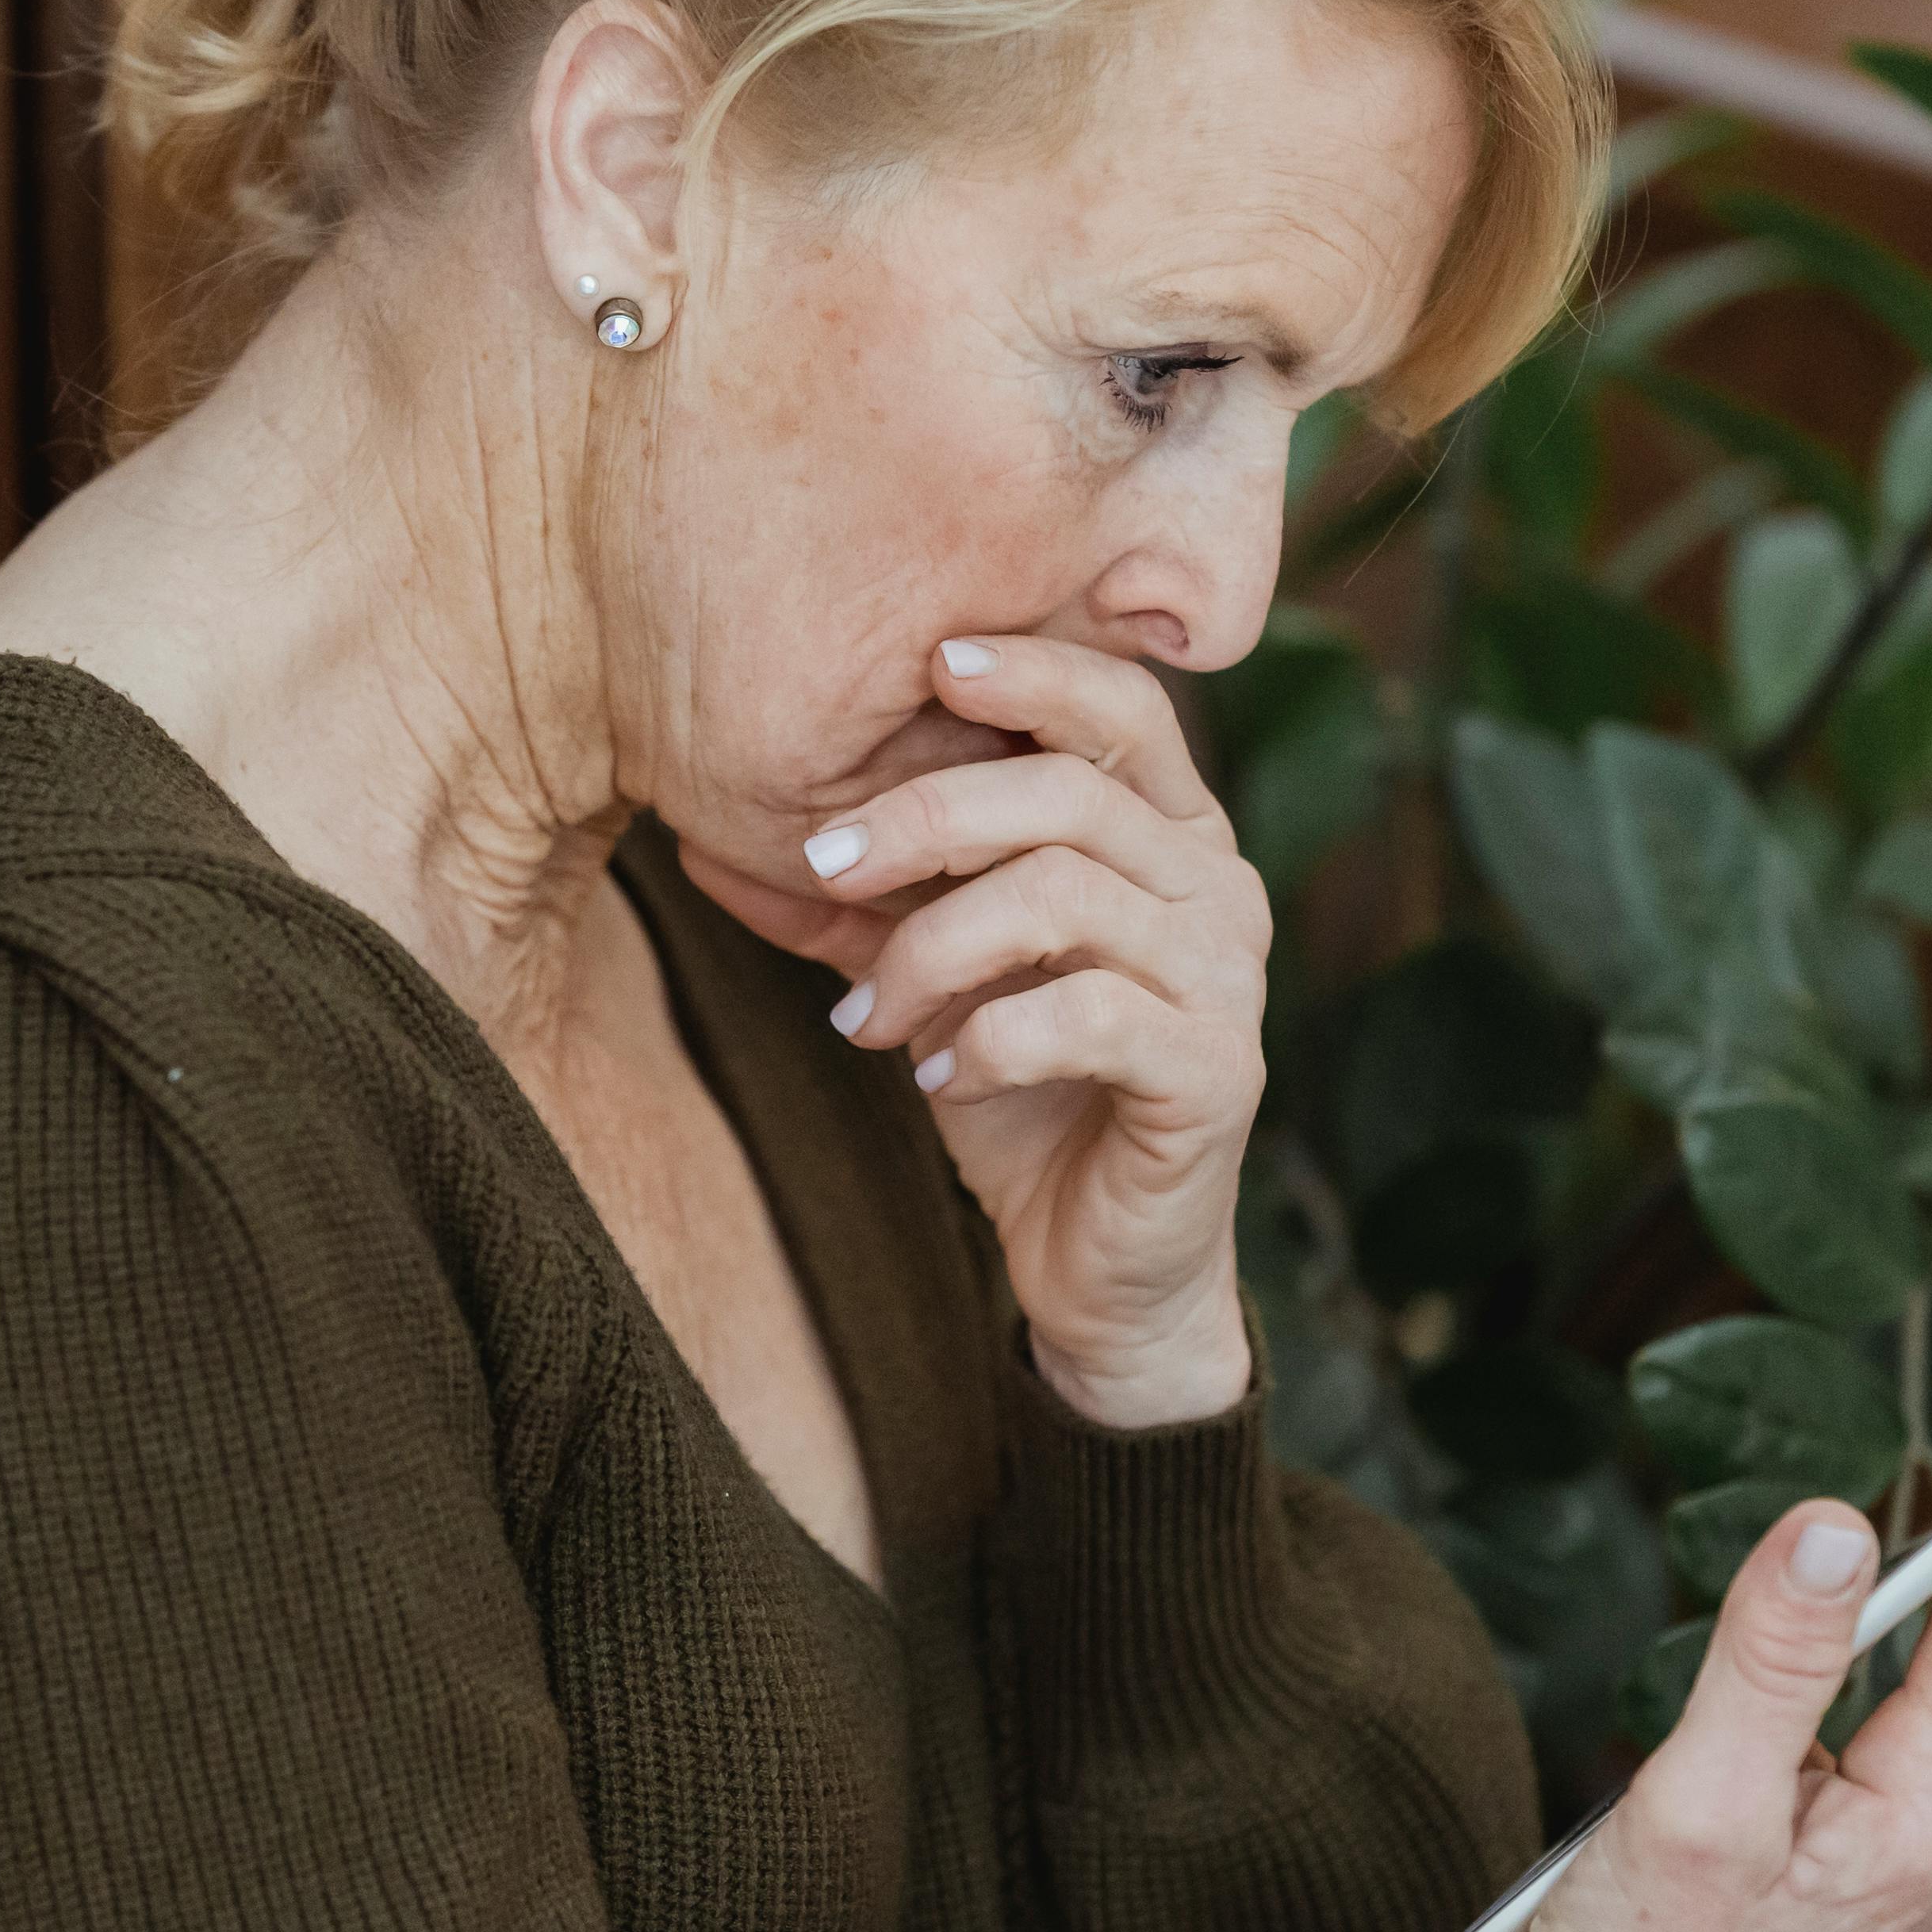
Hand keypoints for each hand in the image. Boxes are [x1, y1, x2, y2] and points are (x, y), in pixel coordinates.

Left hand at [674, 634, 1268, 1427]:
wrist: (1101, 1266)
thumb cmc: (1022, 1099)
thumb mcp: (926, 981)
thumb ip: (849, 907)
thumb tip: (701, 840)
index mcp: (1170, 835)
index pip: (1123, 708)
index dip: (1032, 670)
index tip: (927, 665)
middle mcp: (1220, 886)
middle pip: (1069, 793)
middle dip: (924, 817)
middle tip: (820, 864)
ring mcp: (1230, 978)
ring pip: (1065, 896)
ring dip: (933, 949)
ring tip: (868, 1018)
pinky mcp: (1220, 1071)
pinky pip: (1089, 1014)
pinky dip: (989, 1041)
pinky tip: (938, 1081)